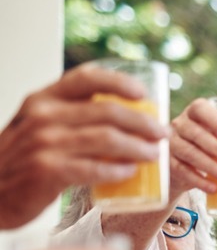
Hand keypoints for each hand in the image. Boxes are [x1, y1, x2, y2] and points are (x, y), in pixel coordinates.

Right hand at [0, 63, 168, 229]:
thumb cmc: (22, 159)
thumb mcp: (38, 126)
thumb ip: (68, 117)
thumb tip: (123, 117)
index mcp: (42, 99)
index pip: (85, 78)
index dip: (119, 82)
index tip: (143, 93)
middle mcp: (43, 116)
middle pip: (107, 111)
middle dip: (143, 122)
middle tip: (162, 133)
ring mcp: (45, 143)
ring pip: (107, 139)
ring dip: (138, 147)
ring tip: (155, 154)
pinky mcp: (48, 170)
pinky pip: (94, 168)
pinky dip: (118, 170)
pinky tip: (131, 172)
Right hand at [168, 98, 216, 196]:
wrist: (184, 168)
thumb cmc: (213, 149)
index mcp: (197, 113)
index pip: (200, 108)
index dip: (212, 118)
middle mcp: (180, 124)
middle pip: (195, 133)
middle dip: (216, 149)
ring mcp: (171, 143)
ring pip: (188, 152)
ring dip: (210, 167)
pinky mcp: (167, 163)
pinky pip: (180, 170)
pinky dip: (198, 180)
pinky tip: (213, 189)